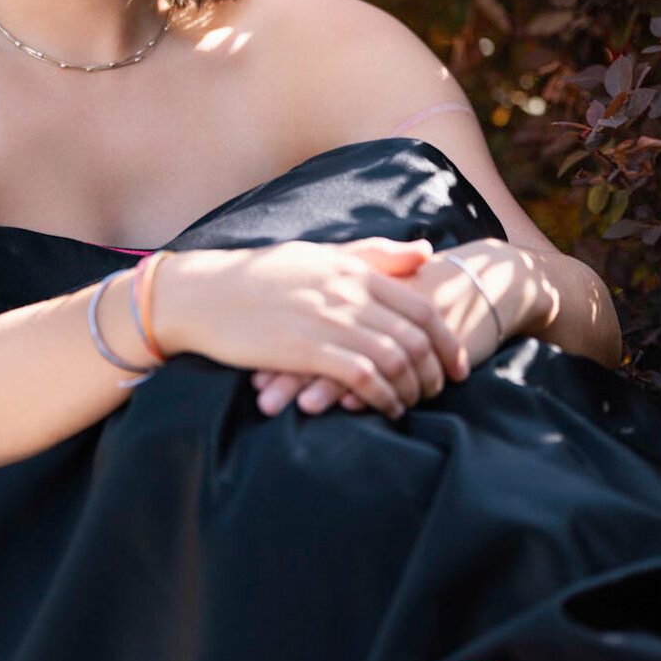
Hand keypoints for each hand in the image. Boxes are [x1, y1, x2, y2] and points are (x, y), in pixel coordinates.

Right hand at [144, 237, 475, 418]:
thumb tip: (426, 252)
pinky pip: (361, 377)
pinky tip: (384, 409)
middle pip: (416, 337)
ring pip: (394, 359)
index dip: (448, 341)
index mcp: (355, 270)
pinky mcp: (303, 349)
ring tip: (412, 404)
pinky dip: (381, 397)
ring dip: (411, 389)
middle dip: (435, 371)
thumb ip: (375, 255)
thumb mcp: (321, 254)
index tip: (457, 365)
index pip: (422, 307)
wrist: (203, 293)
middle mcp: (347, 293)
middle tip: (438, 391)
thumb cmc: (261, 275)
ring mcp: (326, 321)